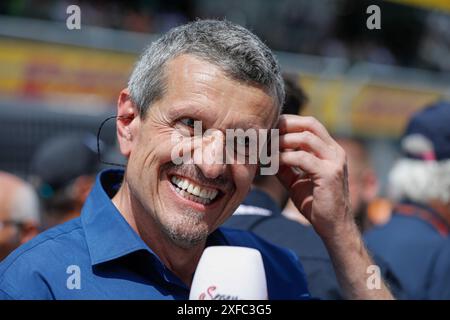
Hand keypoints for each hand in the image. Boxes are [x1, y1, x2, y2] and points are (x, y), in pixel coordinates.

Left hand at [276, 115, 352, 238]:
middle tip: (265, 134)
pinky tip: (271, 164)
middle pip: (310, 125)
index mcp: (330, 151)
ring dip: (282, 141)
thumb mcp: (296, 180)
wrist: (333, 227)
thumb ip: (285, 166)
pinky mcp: (330, 175)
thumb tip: (266, 154)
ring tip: (266, 149)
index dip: (289, 123)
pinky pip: (302, 158)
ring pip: (305, 138)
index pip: (310, 125)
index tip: (269, 129)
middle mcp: (336, 152)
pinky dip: (284, 158)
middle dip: (285, 125)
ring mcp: (335, 162)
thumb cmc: (316, 204)